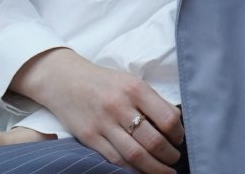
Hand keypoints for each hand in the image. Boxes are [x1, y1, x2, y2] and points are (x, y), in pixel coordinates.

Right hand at [12, 48, 183, 173]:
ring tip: (164, 170)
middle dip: (168, 155)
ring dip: (153, 167)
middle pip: (152, 141)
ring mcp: (103, 123)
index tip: (180, 139)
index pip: (167, 118)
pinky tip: (140, 170)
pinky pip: (114, 159)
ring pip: (134, 155)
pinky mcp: (88, 137)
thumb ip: (150, 101)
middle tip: (175, 159)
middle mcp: (120, 106)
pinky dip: (130, 168)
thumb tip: (174, 124)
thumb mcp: (130, 82)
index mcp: (136, 89)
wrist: (64, 80)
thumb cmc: (104, 82)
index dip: (178, 133)